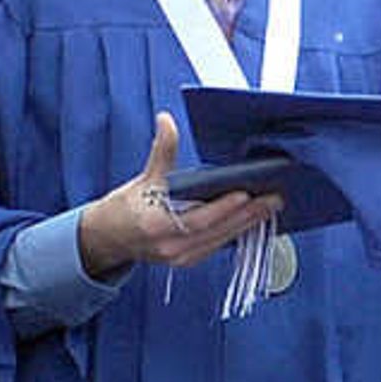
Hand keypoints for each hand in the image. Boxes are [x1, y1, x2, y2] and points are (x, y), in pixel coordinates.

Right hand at [76, 112, 277, 278]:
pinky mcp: (186, 261)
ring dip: (246, 224)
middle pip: (217, 231)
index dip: (223, 207)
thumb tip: (166, 121)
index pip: (198, 218)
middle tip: (273, 199)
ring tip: (269, 207)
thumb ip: (161, 151)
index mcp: (156, 226)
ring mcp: (179, 258)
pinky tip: (250, 220)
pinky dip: (234, 232)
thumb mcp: (142, 178)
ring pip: (220, 241)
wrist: (107, 238)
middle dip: (248, 215)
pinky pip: (216, 246)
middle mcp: (170, 247)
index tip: (246, 194)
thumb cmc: (123, 209)